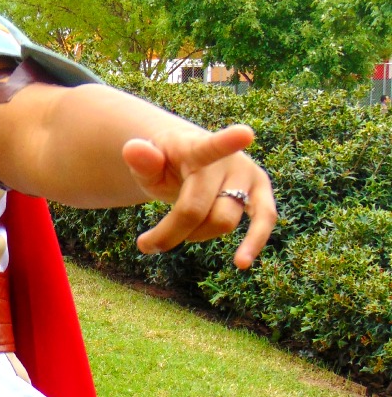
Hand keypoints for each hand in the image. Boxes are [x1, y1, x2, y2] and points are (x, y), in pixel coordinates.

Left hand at [122, 123, 276, 269]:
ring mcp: (247, 175)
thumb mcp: (146, 163)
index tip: (246, 134)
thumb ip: (141, 159)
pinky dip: (254, 242)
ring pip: (223, 222)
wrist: (188, 160)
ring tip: (176, 232)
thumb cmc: (165, 164)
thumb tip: (132, 149)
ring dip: (195, 236)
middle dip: (171, 232)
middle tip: (145, 244)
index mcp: (197, 147)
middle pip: (201, 209)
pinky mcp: (260, 192)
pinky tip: (241, 262)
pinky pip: (265, 219)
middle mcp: (228, 160)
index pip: (210, 146)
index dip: (227, 142)